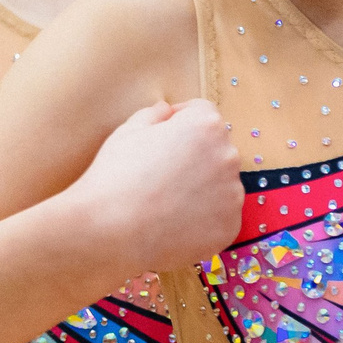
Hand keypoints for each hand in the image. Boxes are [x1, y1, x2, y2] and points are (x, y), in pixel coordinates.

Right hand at [68, 99, 242, 277]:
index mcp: (205, 125)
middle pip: (214, 148)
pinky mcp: (229, 226)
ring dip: (201, 187)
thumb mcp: (128, 131)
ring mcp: (232, 194)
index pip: (202, 113)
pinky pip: (220, 215)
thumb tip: (167, 110)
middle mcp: (227, 156)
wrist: (110, 231)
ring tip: (167, 201)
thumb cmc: (116, 176)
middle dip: (194, 154)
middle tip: (162, 173)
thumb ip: (153, 114)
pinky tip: (174, 222)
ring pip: (220, 183)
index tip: (161, 137)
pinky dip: (203, 218)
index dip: (179, 121)